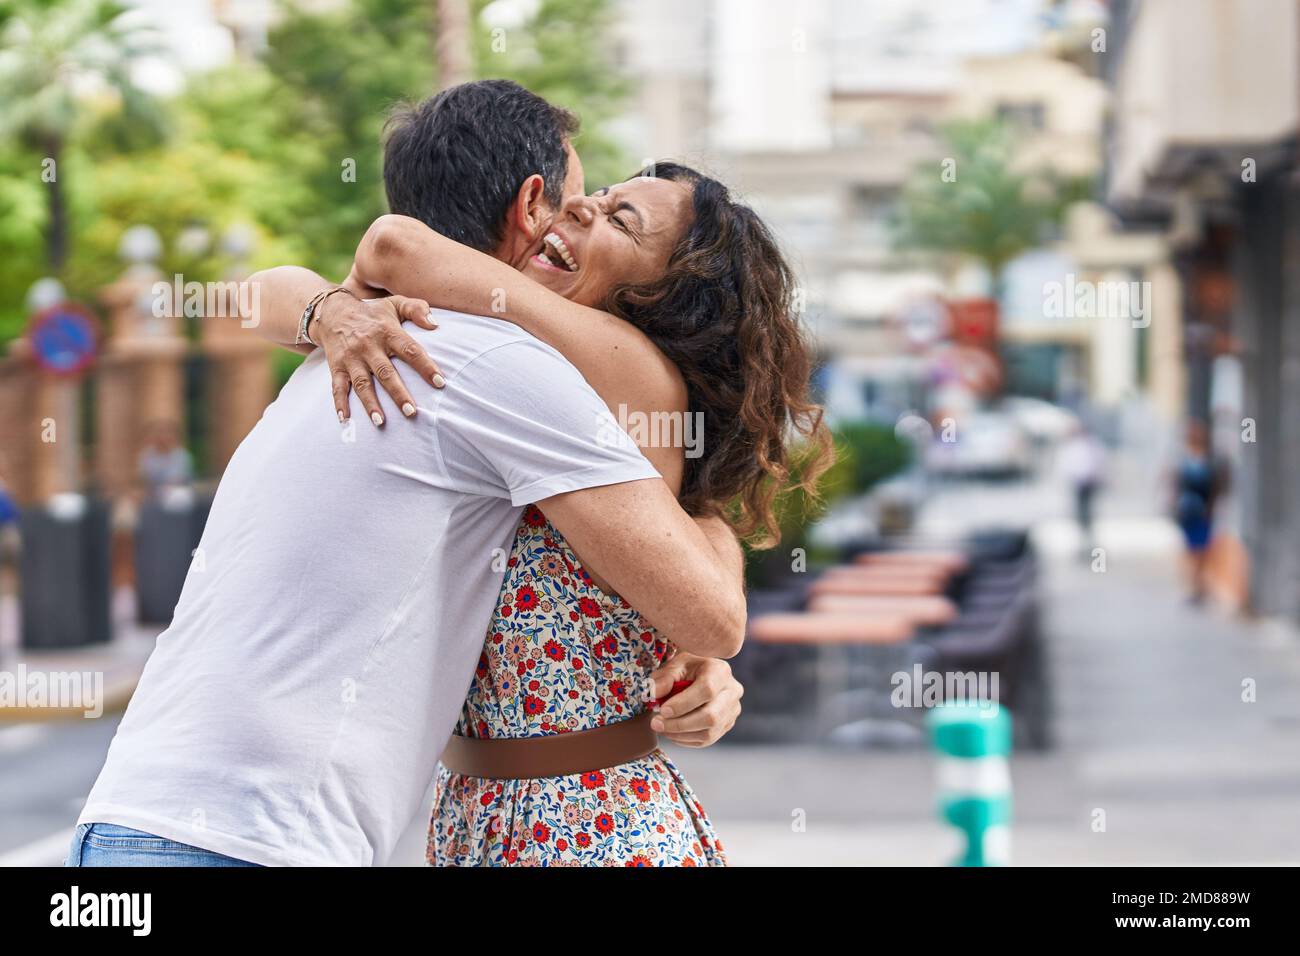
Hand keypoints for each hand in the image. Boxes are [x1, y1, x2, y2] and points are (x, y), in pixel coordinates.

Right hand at [313, 292, 443, 425]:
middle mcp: (369, 346)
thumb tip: (435, 324)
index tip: (440, 383)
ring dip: (371, 404)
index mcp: (388, 332)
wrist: (333, 312)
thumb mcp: (395, 303)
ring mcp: (352, 358)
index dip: (425, 366)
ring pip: (362, 384)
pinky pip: (337, 387)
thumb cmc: (373, 313)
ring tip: (381, 422)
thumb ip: (417, 309)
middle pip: (386, 372)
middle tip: (412, 412)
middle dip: (398, 394)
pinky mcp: (336, 366)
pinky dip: (339, 404)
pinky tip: (345, 420)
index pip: (410, 350)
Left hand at [648, 652, 743, 746]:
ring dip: (680, 735)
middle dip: (679, 724)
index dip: (683, 704)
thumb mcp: (675, 664)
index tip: (663, 710)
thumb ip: (664, 677)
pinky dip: (686, 740)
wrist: (702, 674)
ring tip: (661, 728)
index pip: (706, 690)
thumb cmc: (688, 668)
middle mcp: (732, 692)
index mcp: (720, 671)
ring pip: (709, 732)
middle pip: (710, 717)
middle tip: (656, 723)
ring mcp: (732, 711)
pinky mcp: (727, 725)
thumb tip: (656, 693)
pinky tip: (672, 733)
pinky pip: (707, 740)